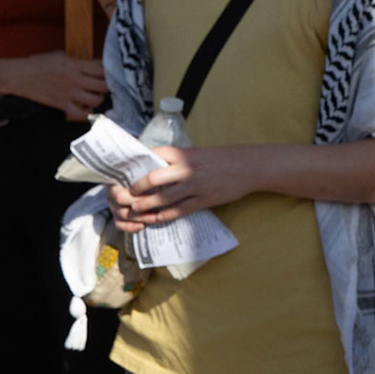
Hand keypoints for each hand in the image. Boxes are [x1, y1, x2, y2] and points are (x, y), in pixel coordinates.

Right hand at [3, 52, 106, 120]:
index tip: (110, 73)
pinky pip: (80, 113)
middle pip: (103, 86)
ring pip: (96, 100)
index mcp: (74, 65)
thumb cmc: (38, 63)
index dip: (110, 72)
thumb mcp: (60, 56)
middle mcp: (74, 79)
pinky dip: (86, 112)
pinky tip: (85, 107)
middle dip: (108, 86)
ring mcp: (68, 93)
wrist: (18, 76)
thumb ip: (77, 61)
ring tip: (96, 95)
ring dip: (99, 98)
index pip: (102, 70)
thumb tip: (94, 65)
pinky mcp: (61, 105)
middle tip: (106, 85)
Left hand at [110, 146, 256, 229]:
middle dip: (137, 189)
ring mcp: (195, 185)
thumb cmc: (221, 159)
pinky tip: (155, 220)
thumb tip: (154, 169)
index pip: (154, 155)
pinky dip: (164, 216)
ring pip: (163, 198)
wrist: (248, 166)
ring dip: (146, 206)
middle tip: (127, 195)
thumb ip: (178, 161)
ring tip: (135, 210)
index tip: (125, 172)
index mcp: (184, 154)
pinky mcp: (203, 200)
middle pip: (153, 178)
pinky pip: (179, 210)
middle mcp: (187, 168)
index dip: (138, 165)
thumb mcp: (198, 154)